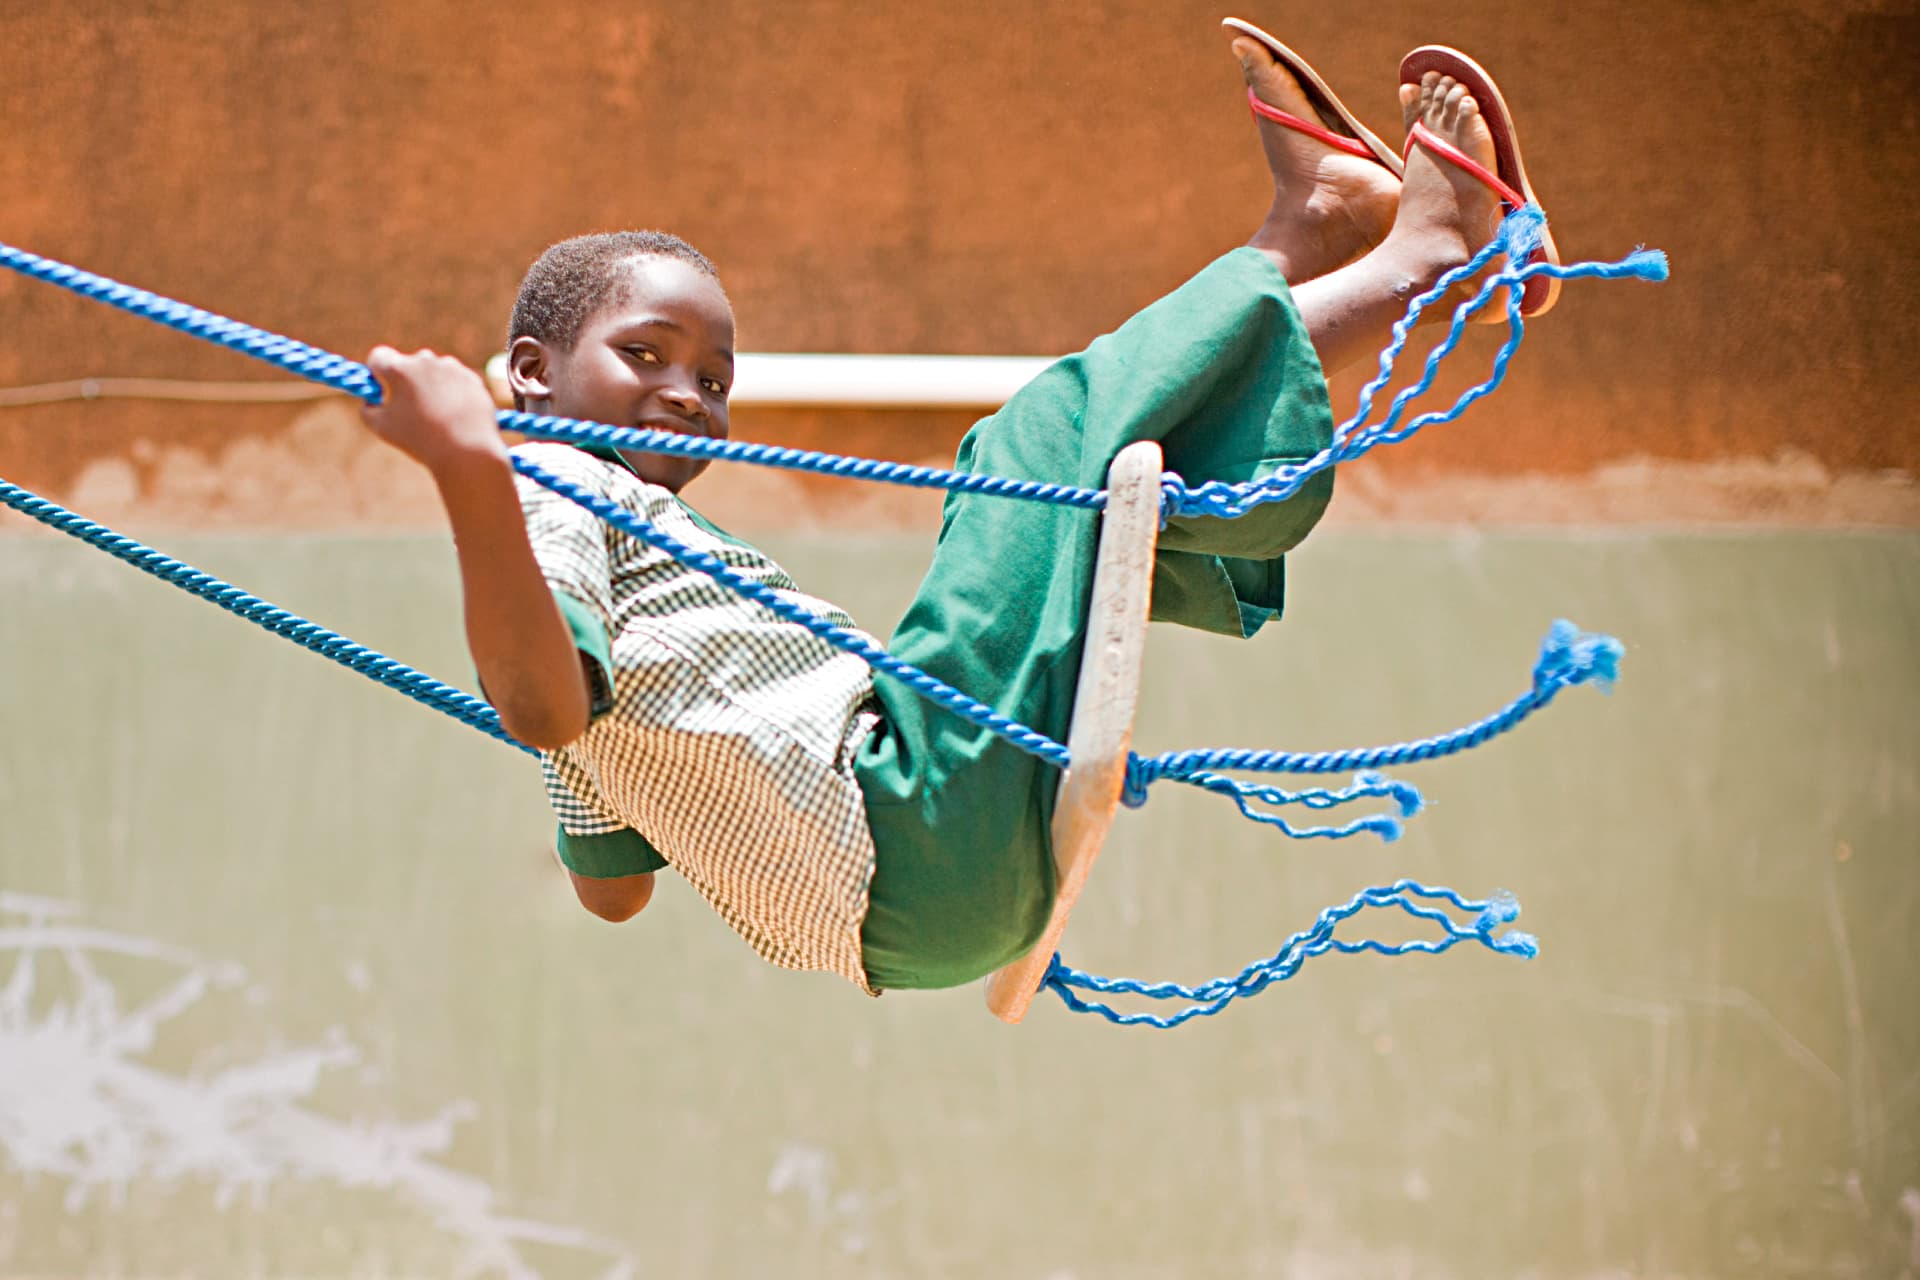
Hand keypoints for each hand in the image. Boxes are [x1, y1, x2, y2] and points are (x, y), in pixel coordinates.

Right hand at [359, 346, 504, 477]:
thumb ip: (368, 409)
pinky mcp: (471, 378)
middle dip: (407, 380)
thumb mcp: (382, 427)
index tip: (382, 387)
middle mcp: (425, 360)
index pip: (379, 356)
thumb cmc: (420, 440)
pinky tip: (454, 415)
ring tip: (436, 415)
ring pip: (434, 371)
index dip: (377, 371)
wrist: (467, 452)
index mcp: (399, 369)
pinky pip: (455, 381)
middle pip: (408, 363)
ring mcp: (451, 368)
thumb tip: (370, 401)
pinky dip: (452, 393)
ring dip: (431, 385)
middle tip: (411, 407)